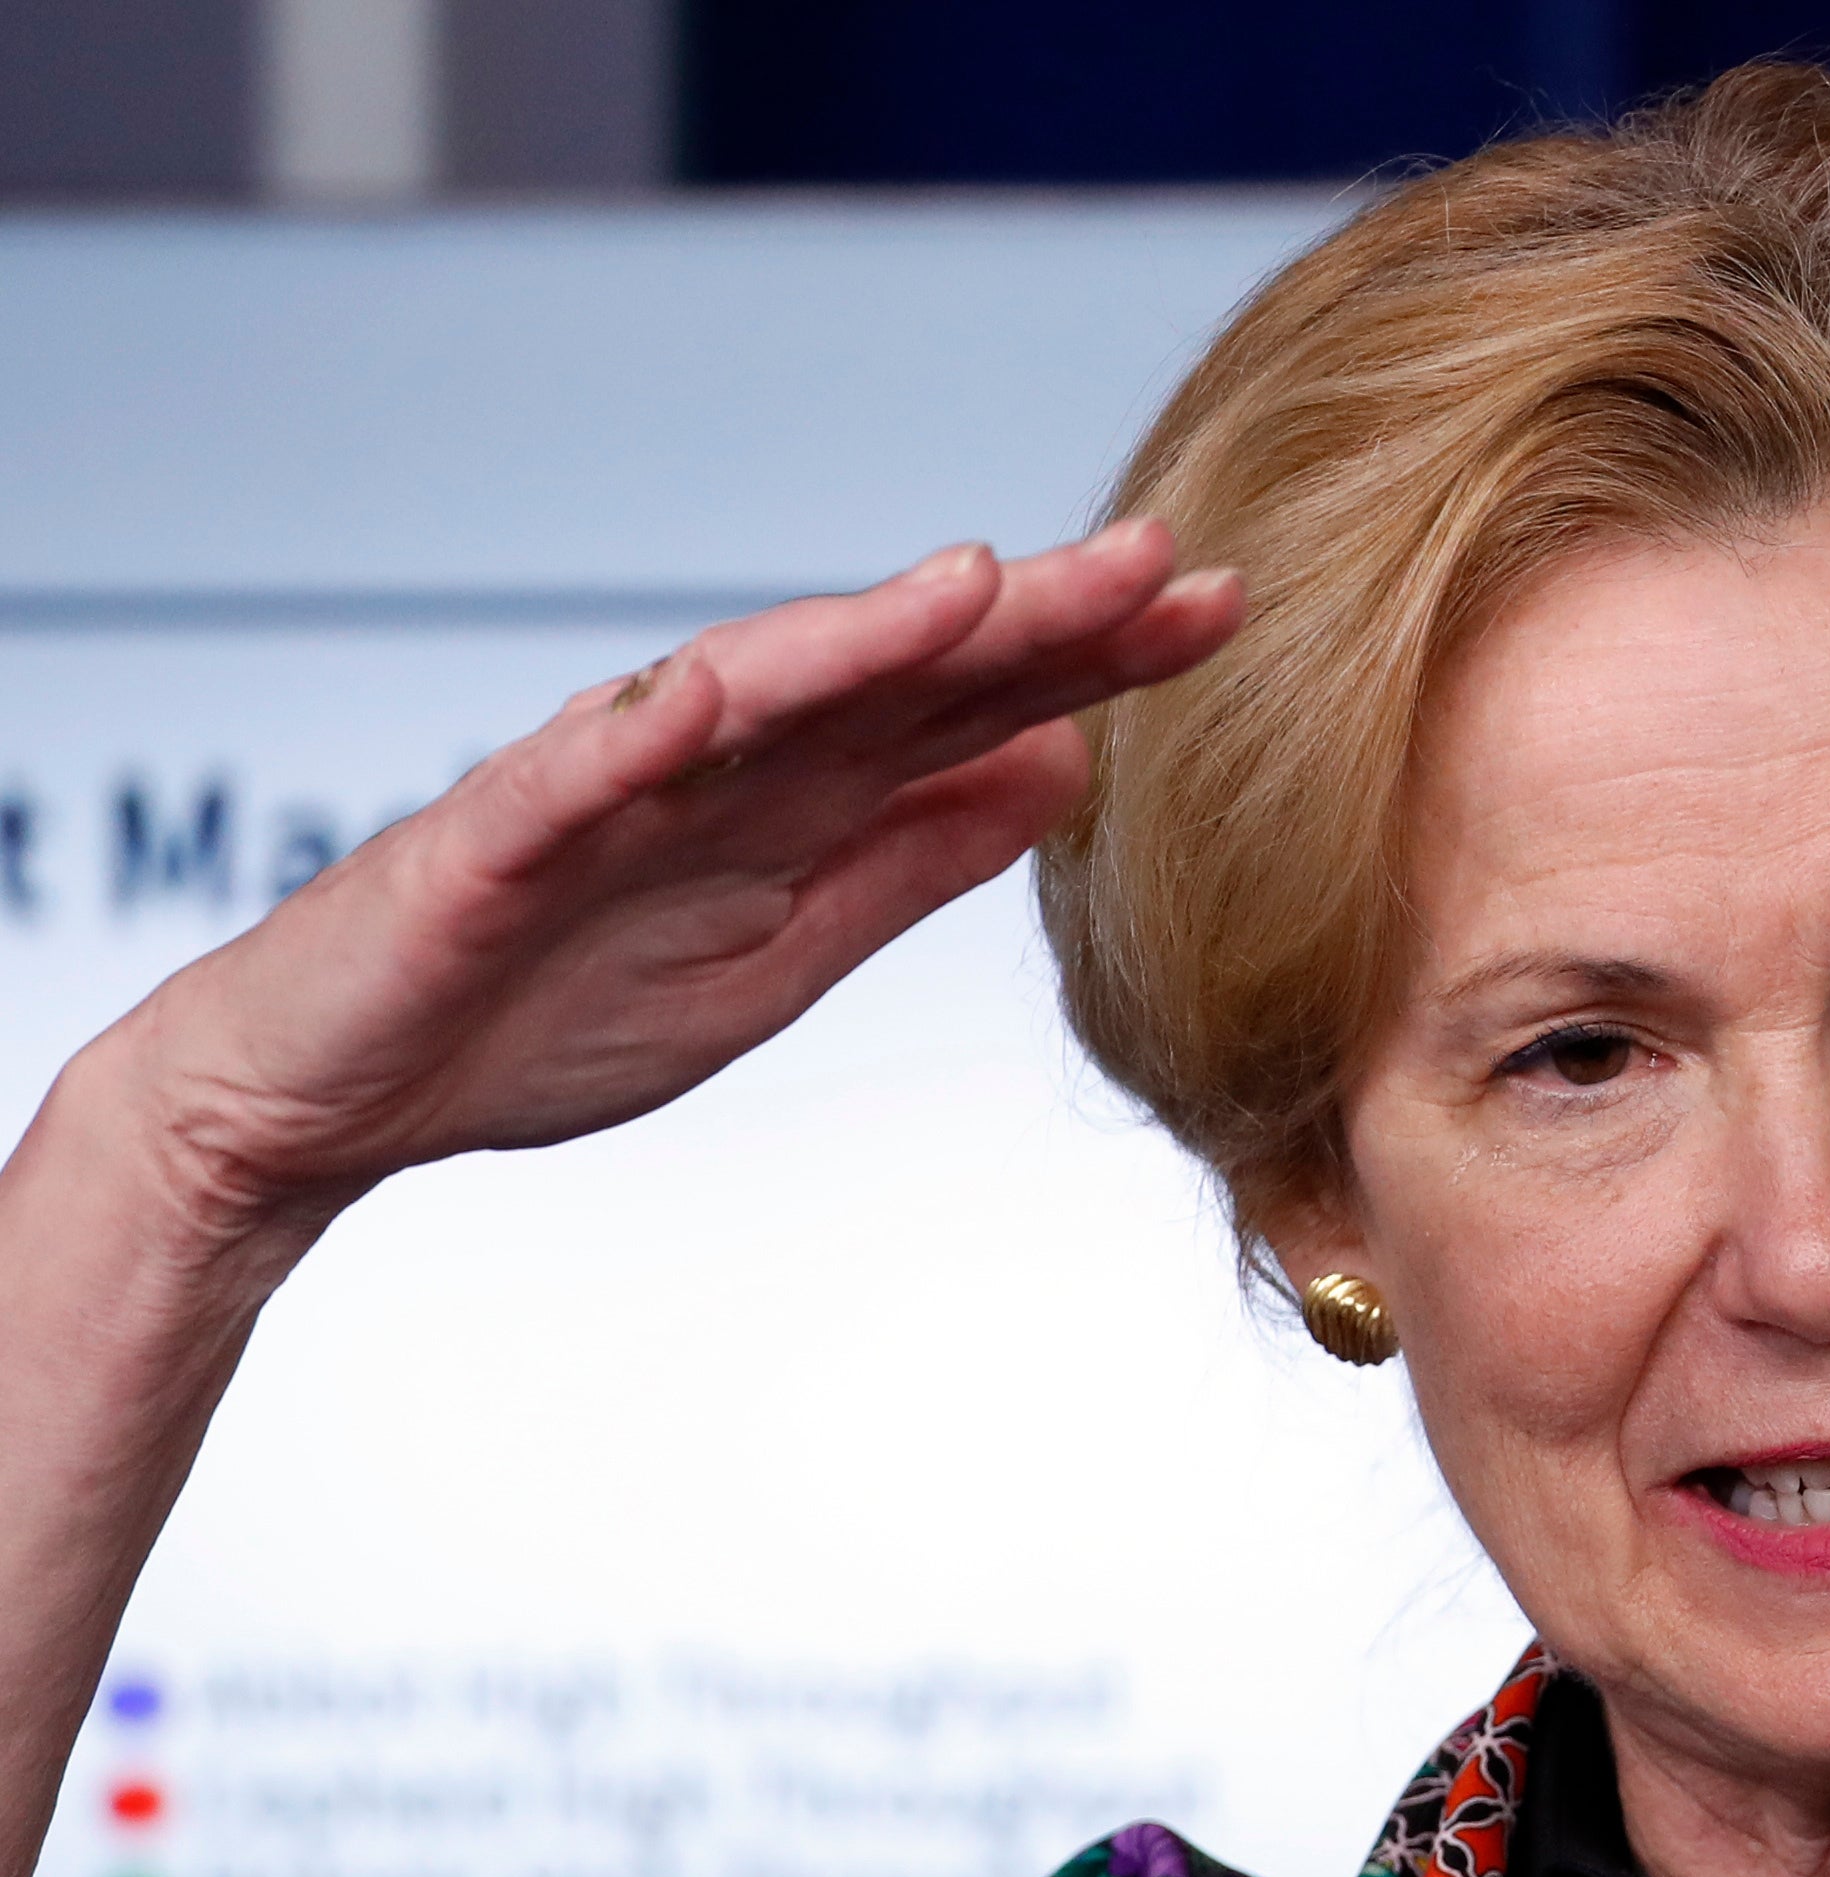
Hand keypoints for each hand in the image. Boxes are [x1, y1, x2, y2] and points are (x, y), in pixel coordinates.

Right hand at [93, 520, 1237, 1241]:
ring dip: (858, 635)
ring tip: (976, 587)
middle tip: (1162, 558)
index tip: (1221, 610)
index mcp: (793, 800)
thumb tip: (1062, 770)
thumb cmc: (544, 1013)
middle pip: (889, 672)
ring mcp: (598, 793)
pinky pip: (564, 774)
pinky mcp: (483, 842)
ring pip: (745, 691)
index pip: (965, 705)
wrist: (336, 1094)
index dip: (1091, 657)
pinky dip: (637, 730)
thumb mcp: (787, 951)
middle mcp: (713, 767)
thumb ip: (912, 858)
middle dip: (1025, 615)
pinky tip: (715, 690)